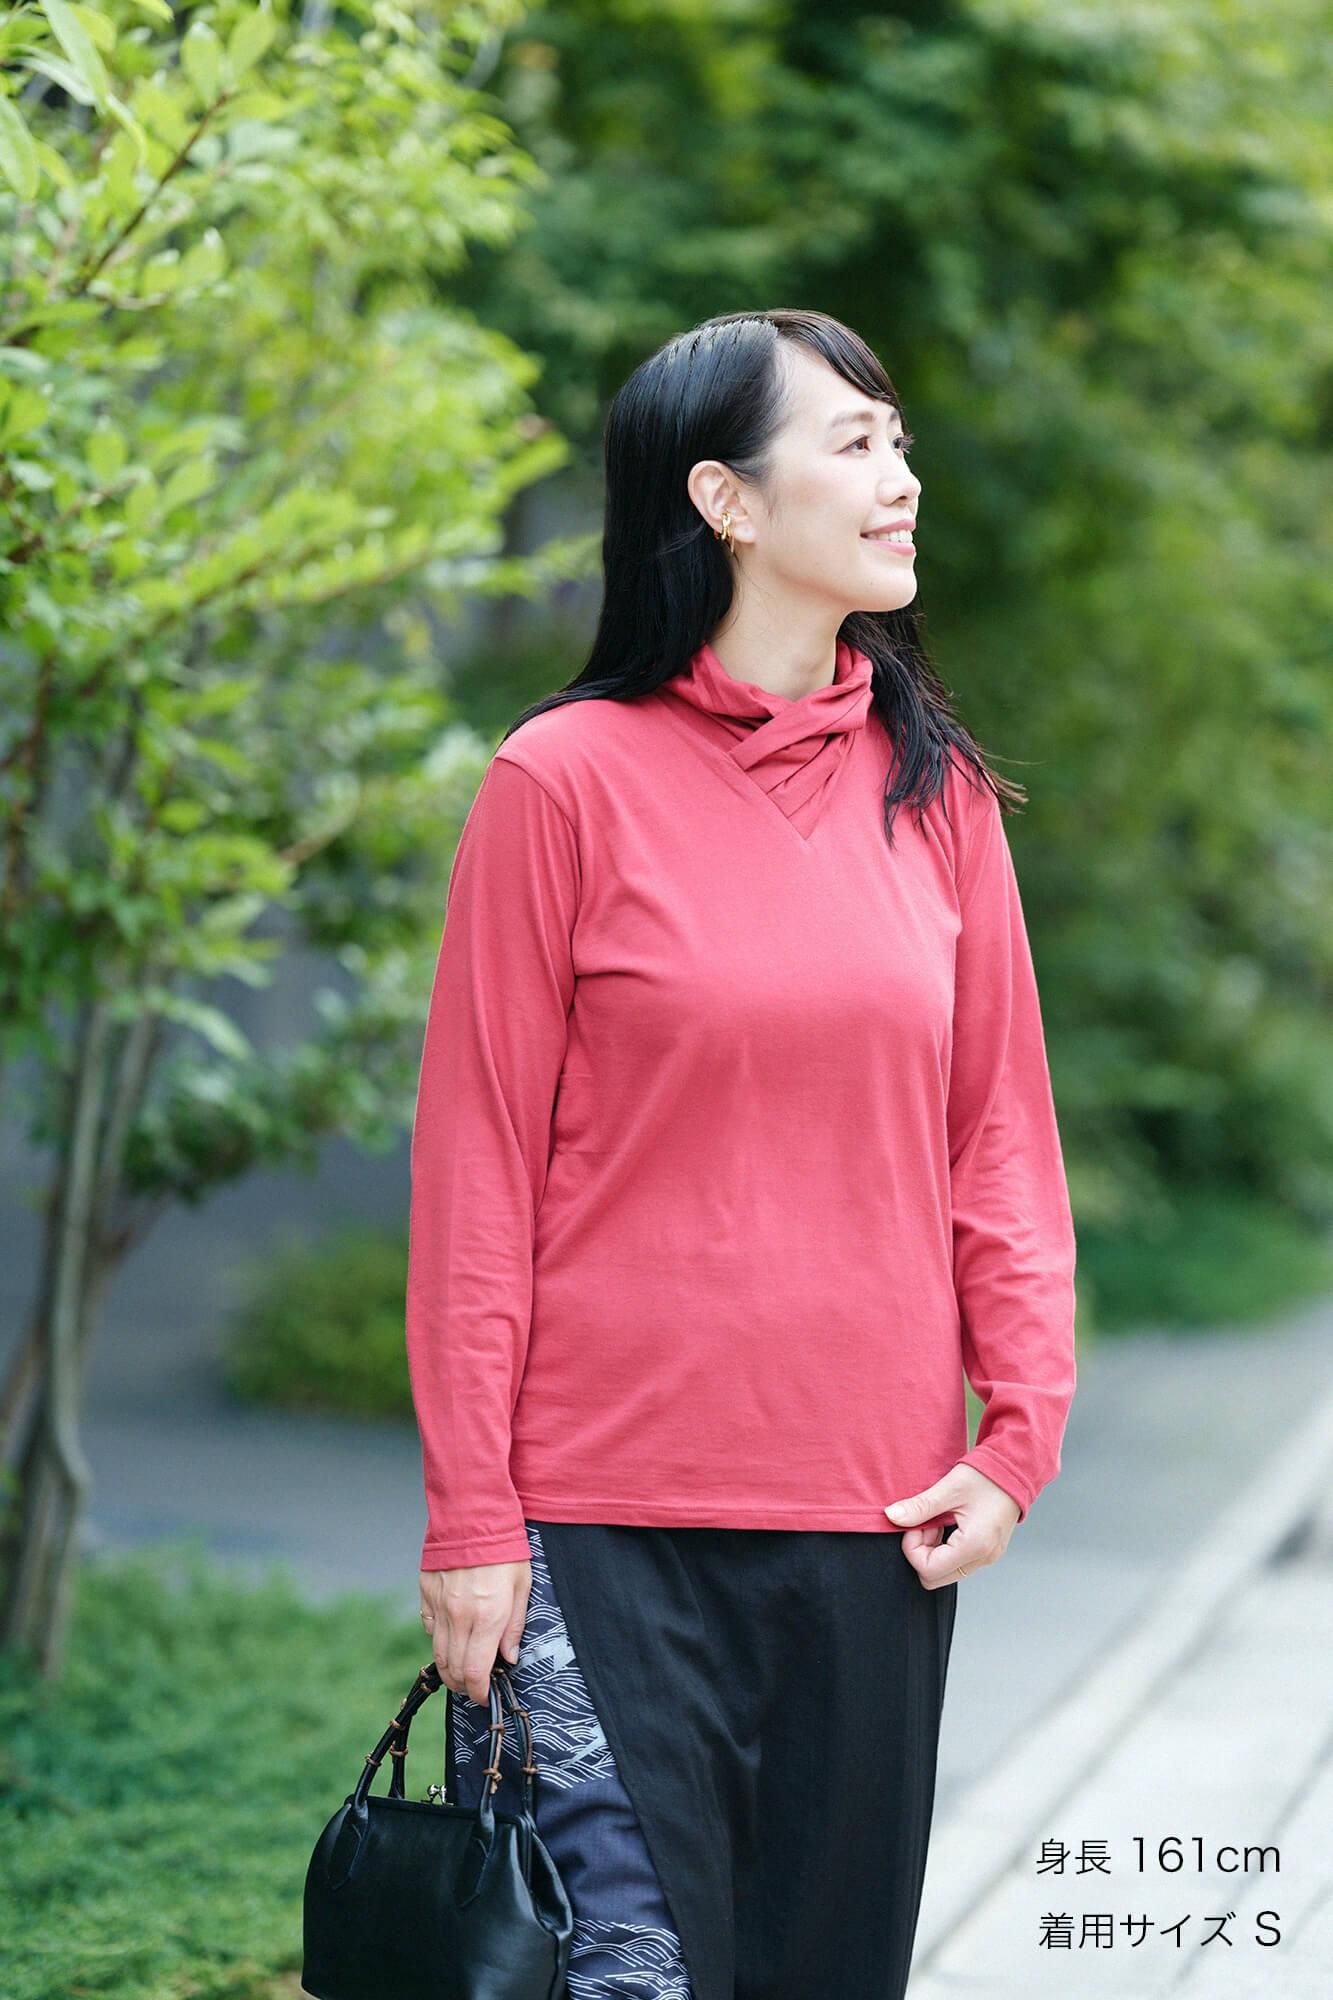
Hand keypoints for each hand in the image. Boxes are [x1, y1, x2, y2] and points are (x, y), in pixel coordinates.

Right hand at [419, 1559, 531, 1703]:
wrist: (474, 1514)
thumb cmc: (506, 1548)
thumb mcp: (523, 1587)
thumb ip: (514, 1627)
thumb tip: (509, 1659)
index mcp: (487, 1617)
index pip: (475, 1672)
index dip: (479, 1692)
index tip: (485, 1696)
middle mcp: (459, 1616)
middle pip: (453, 1669)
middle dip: (464, 1686)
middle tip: (476, 1685)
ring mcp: (439, 1605)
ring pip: (437, 1653)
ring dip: (449, 1669)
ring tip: (463, 1669)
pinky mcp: (426, 1593)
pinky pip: (429, 1627)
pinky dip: (438, 1640)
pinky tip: (451, 1637)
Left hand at [883, 1465, 1021, 1588]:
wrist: (1015, 1470)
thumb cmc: (987, 1477)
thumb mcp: (949, 1489)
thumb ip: (920, 1507)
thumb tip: (892, 1516)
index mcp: (974, 1546)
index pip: (928, 1570)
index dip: (912, 1548)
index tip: (916, 1524)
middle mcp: (983, 1558)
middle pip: (935, 1578)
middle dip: (922, 1552)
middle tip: (926, 1523)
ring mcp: (987, 1557)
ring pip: (945, 1572)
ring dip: (933, 1550)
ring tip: (938, 1521)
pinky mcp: (987, 1552)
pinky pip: (957, 1563)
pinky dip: (945, 1548)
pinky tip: (947, 1524)